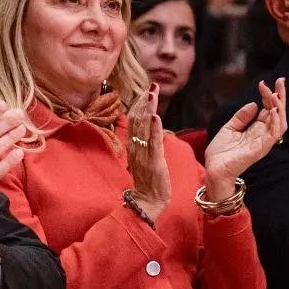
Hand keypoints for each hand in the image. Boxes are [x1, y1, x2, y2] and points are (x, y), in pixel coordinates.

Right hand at [125, 84, 170, 222]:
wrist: (146, 202)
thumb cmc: (147, 181)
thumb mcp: (143, 158)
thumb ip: (144, 143)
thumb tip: (149, 128)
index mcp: (133, 146)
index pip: (134, 120)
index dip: (140, 104)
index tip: (147, 90)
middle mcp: (135, 147)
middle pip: (137, 119)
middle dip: (145, 101)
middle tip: (152, 85)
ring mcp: (143, 155)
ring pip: (144, 127)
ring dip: (148, 109)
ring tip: (152, 93)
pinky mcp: (153, 162)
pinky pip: (153, 143)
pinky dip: (154, 129)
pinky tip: (155, 116)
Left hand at [204, 78, 286, 193]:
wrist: (213, 169)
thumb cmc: (221, 152)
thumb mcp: (229, 128)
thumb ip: (241, 117)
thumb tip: (254, 104)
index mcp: (256, 129)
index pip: (269, 109)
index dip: (268, 96)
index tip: (263, 83)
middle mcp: (263, 135)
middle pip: (278, 113)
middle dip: (281, 96)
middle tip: (281, 81)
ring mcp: (263, 142)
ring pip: (280, 123)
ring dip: (280, 107)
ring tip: (276, 93)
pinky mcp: (260, 149)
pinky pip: (273, 135)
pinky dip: (275, 122)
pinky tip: (273, 110)